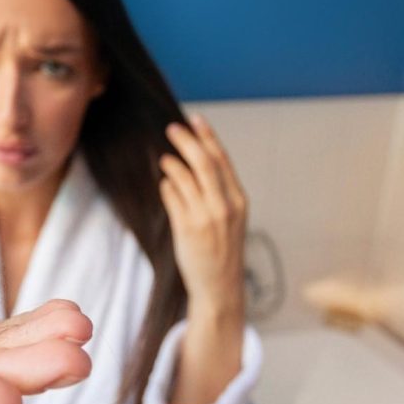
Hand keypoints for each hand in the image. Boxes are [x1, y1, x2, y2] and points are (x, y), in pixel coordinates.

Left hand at [158, 114, 248, 317]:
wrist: (219, 285)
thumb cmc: (222, 248)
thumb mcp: (230, 217)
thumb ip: (217, 192)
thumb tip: (193, 162)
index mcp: (238, 200)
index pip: (222, 160)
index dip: (207, 136)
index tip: (195, 118)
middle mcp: (224, 206)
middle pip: (204, 163)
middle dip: (187, 141)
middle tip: (171, 128)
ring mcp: (206, 218)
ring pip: (185, 178)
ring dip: (172, 164)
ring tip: (165, 159)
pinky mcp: (188, 229)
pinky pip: (172, 198)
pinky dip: (167, 186)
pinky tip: (165, 183)